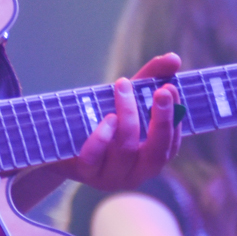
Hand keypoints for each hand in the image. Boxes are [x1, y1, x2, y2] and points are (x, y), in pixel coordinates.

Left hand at [57, 53, 184, 192]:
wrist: (62, 143)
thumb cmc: (104, 121)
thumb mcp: (128, 100)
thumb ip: (150, 79)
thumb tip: (174, 58)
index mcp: (150, 159)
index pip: (171, 143)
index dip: (175, 117)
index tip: (170, 88)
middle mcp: (136, 173)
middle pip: (157, 153)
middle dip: (161, 120)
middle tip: (161, 91)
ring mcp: (111, 177)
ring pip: (126, 150)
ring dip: (128, 116)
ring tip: (123, 87)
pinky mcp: (86, 173)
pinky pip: (94, 157)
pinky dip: (102, 137)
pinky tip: (107, 117)